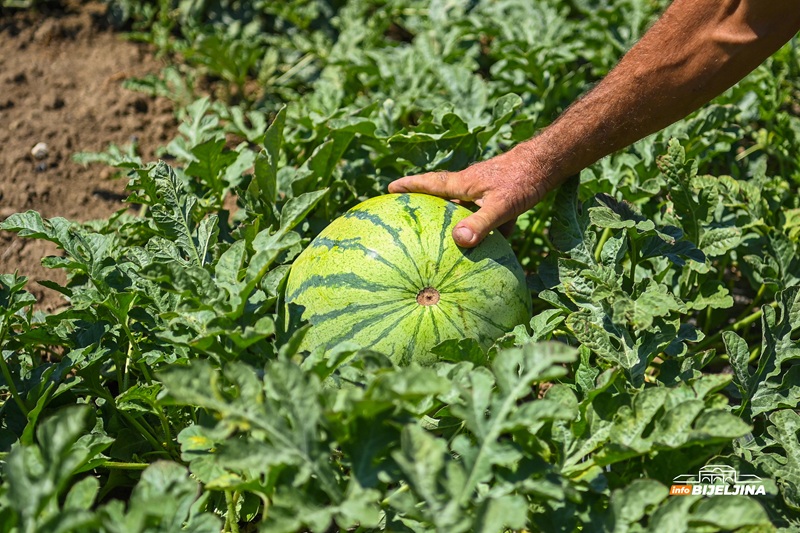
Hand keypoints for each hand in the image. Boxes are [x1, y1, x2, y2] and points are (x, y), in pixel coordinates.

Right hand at [388, 144, 551, 246]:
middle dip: (424, 204)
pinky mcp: (501, 199)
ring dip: (452, 220)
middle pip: (441, 196)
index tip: (388, 189)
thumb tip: (458, 241)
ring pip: (463, 208)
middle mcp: (470, 185)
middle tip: (405, 213)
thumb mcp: (502, 205)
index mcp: (462, 183)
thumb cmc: (524, 180)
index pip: (429, 184)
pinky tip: (486, 252)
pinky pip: (485, 219)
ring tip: (441, 238)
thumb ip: (480, 223)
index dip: (408, 186)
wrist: (550, 163)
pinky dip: (482, 232)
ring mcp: (485, 192)